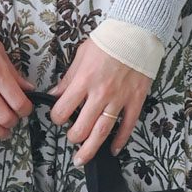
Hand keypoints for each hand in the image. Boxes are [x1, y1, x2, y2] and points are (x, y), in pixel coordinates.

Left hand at [48, 35, 152, 166]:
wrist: (136, 32)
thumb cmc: (108, 41)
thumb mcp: (81, 55)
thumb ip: (69, 78)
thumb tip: (56, 94)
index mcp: (84, 80)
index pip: (63, 109)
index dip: (57, 117)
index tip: (58, 117)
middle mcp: (100, 93)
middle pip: (82, 127)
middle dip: (73, 137)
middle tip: (72, 139)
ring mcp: (119, 98)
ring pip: (102, 131)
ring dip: (91, 148)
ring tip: (82, 159)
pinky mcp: (135, 99)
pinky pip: (127, 125)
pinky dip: (120, 140)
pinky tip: (113, 149)